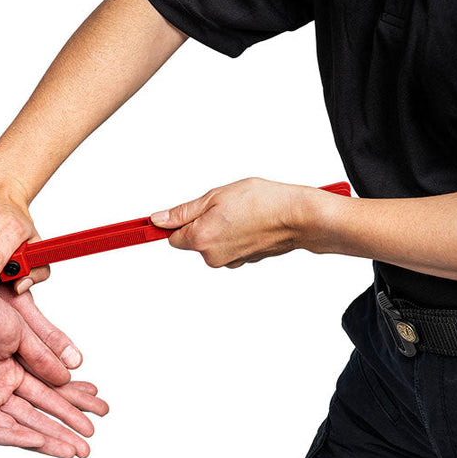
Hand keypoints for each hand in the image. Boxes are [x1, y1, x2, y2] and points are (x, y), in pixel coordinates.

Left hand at [0, 288, 107, 457]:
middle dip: (65, 426)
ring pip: (19, 424)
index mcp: (12, 367)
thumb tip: (68, 377)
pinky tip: (40, 441)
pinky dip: (16, 436)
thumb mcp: (21, 334)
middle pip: (38, 411)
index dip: (73, 399)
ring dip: (47, 437)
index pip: (49, 390)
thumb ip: (43, 358)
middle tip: (90, 440)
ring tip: (74, 449)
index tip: (97, 404)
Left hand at [150, 177, 328, 267]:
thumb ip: (183, 212)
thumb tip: (158, 220)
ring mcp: (229, 261)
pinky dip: (235, 234)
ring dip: (219, 228)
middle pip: (193, 240)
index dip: (175, 223)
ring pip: (212, 243)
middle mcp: (212, 256)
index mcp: (201, 239)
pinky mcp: (244, 261)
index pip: (171, 237)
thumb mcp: (216, 197)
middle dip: (201, 222)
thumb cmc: (262, 201)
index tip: (176, 216)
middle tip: (221, 205)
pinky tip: (249, 222)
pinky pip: (229, 246)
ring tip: (240, 211)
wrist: (298, 217)